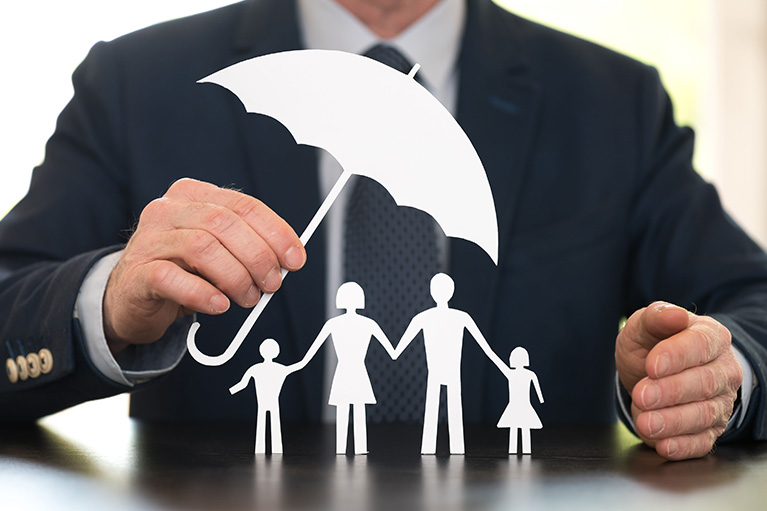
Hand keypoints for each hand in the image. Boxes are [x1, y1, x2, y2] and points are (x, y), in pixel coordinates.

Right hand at [103, 178, 305, 352]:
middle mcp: (168, 210)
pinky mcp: (136, 273)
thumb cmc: (181, 271)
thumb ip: (247, 248)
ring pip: (201, 247)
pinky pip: (170, 278)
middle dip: (258, 257)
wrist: (131, 298)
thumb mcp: (219, 252)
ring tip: (247, 297)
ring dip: (235, 276)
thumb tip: (285, 260)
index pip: (244, 205)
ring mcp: (148, 239)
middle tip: (272, 284)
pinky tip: (218, 305)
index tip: (295, 259)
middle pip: (224, 223)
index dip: (276, 232)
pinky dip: (202, 294)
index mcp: (194, 196)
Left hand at [615, 302, 741, 460]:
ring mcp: (720, 402)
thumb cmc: (652, 345)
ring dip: (673, 422)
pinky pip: (702, 442)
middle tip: (642, 395)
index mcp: (711, 337)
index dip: (677, 356)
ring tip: (645, 422)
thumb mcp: (644, 326)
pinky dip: (682, 446)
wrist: (654, 371)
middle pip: (704, 383)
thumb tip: (673, 314)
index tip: (652, 365)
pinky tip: (663, 445)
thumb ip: (656, 317)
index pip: (700, 345)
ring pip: (703, 415)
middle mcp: (723, 370)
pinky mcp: (710, 430)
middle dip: (671, 391)